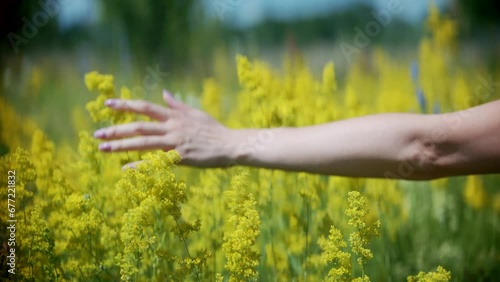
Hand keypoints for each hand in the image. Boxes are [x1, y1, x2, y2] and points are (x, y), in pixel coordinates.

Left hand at [94, 90, 234, 166]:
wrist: (230, 144)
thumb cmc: (214, 130)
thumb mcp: (196, 113)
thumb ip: (177, 105)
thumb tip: (164, 92)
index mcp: (175, 116)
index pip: (145, 107)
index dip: (125, 104)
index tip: (107, 104)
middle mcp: (172, 127)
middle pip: (139, 126)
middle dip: (116, 129)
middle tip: (97, 135)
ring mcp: (175, 142)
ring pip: (143, 142)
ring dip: (121, 145)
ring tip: (103, 148)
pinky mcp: (180, 157)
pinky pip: (156, 161)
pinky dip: (140, 165)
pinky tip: (125, 169)